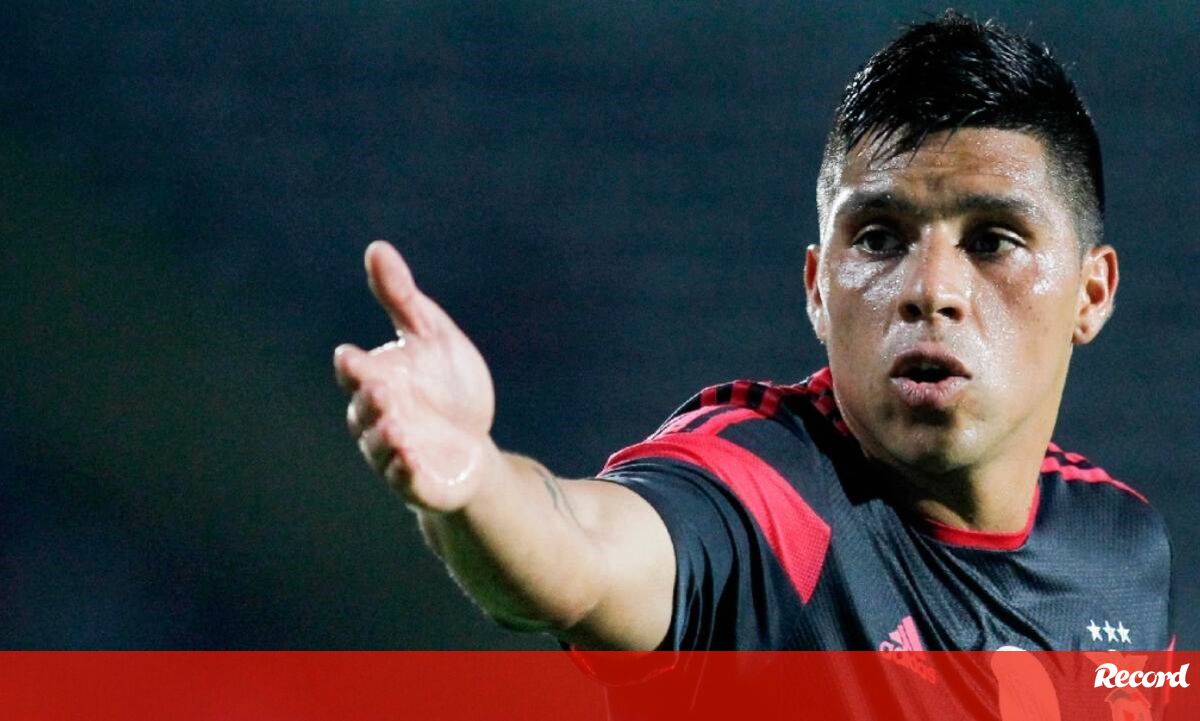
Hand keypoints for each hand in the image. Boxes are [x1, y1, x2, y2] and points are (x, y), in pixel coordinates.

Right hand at [334, 241, 495, 511]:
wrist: (474, 444)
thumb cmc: (446, 386)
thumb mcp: (431, 334)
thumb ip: (401, 297)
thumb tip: (377, 248)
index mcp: (377, 380)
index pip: (357, 372)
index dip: (353, 366)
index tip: (349, 355)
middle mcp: (378, 418)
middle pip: (364, 410)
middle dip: (371, 400)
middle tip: (382, 388)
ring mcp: (394, 452)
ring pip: (380, 446)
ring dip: (384, 436)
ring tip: (396, 424)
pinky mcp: (416, 481)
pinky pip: (405, 478)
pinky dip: (405, 469)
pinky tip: (412, 457)